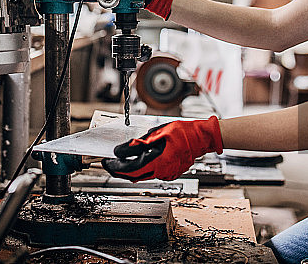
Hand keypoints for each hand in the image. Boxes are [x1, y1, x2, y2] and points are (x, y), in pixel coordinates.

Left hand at [101, 116, 223, 181]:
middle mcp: (161, 172)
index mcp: (156, 162)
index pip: (128, 170)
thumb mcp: (156, 133)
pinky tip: (140, 160)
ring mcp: (166, 174)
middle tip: (110, 164)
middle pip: (133, 176)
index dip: (114, 167)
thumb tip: (120, 151)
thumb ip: (137, 144)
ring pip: (142, 176)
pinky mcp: (171, 173)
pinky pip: (152, 174)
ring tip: (122, 160)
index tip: (106, 162)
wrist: (201, 138)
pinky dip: (143, 168)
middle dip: (119, 171)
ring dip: (130, 170)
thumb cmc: (182, 132)